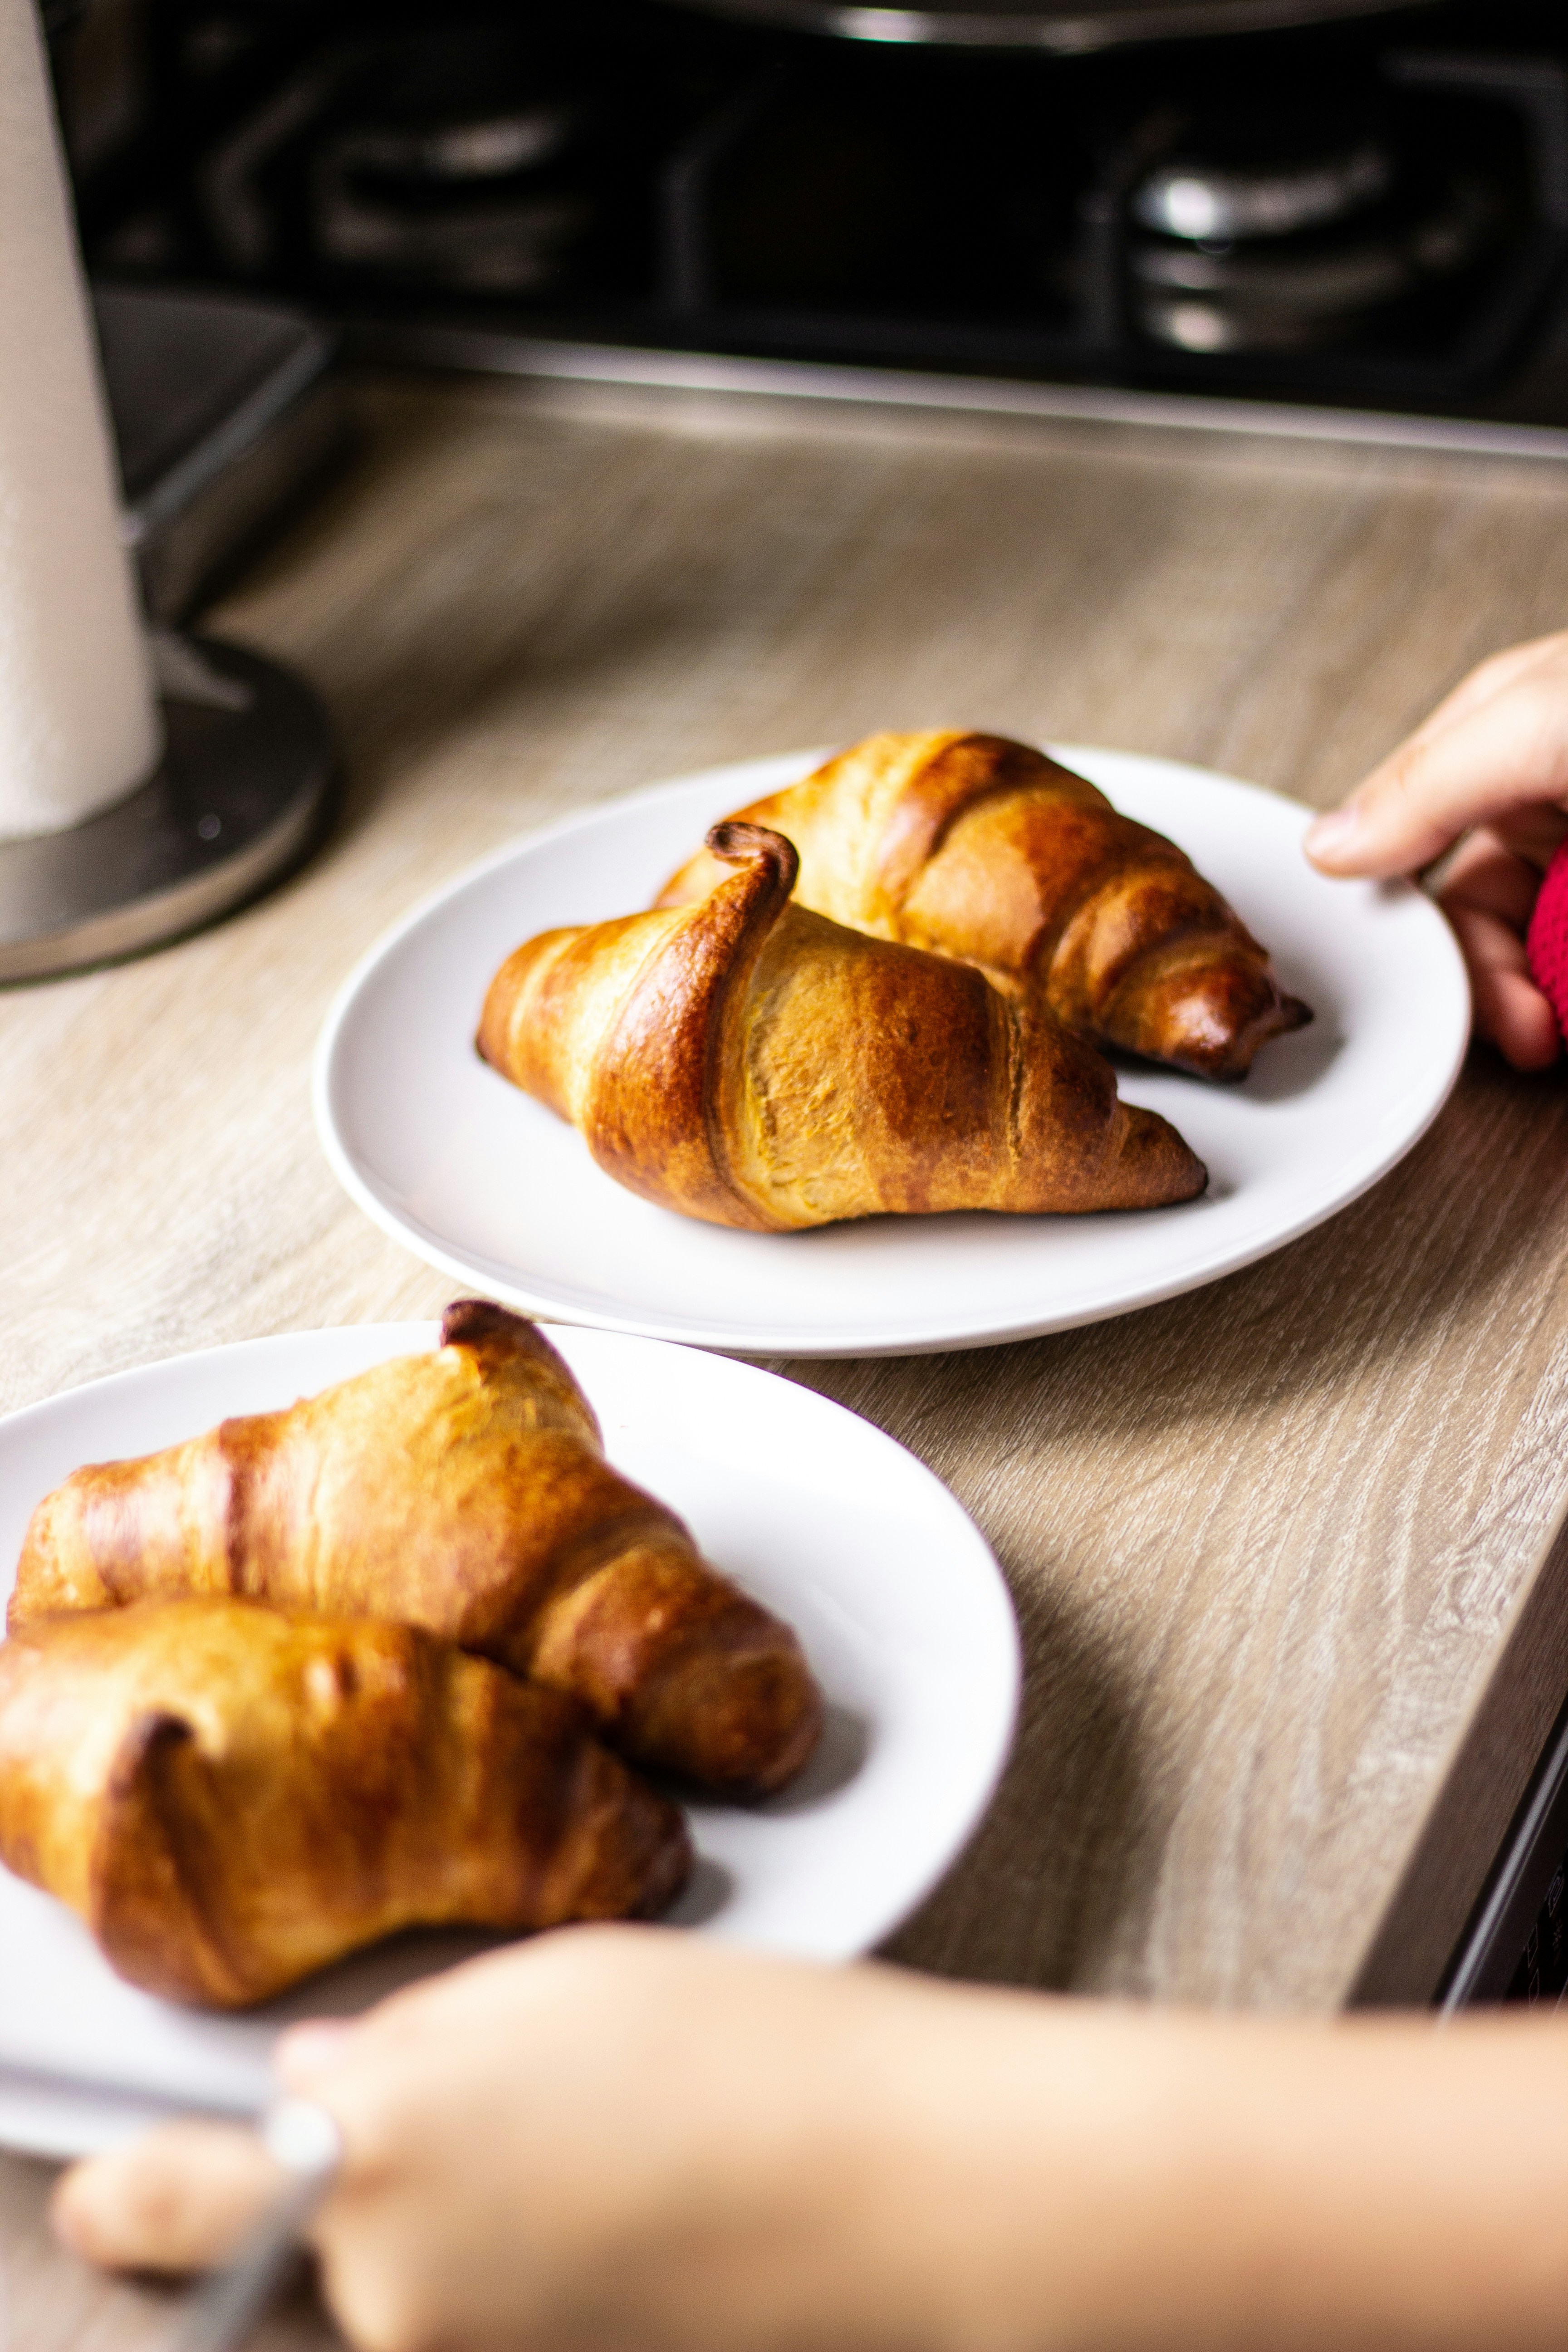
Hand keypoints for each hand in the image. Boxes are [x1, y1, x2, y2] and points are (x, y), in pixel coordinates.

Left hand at [50, 1925, 1567, 2351]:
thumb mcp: (552, 1984)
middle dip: (370, 2178)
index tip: (121, 2188)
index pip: (160, 2202)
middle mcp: (389, 2285)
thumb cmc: (746, 2053)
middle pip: (315, 2232)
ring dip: (459, 2227)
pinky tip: (634, 2214)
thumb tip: (327, 2090)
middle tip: (506, 2116)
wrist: (911, 2190)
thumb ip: (410, 2044)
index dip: (133, 2194)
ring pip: (403, 2286)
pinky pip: (488, 2323)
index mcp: (372, 2145)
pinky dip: (525, 2275)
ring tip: (600, 2156)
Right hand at [1305, 628, 1567, 1069]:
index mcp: (1503, 742)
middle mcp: (1548, 799)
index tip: (1417, 991)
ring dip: (1536, 1004)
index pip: (1411, 849)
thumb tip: (1322, 849)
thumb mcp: (1536, 720)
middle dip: (1489, 986)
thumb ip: (1425, 784)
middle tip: (1519, 1031)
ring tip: (1553, 1032)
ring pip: (1533, 958)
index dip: (1408, 928)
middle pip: (1477, 921)